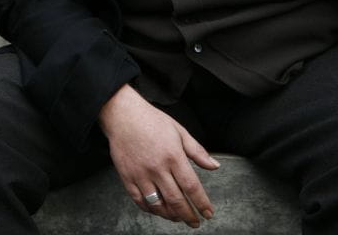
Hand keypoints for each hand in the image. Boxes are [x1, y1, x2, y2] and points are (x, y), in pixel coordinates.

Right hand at [99, 85, 219, 227]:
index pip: (191, 187)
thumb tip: (215, 166)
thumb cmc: (152, 121)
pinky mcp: (127, 177)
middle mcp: (157, 168)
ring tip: (178, 218)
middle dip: (188, 215)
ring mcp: (140, 174)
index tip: (208, 213)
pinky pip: (139, 200)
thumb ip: (197, 151)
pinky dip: (150, 209)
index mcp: (173, 156)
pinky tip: (158, 210)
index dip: (201, 203)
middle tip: (195, 222)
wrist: (122, 115)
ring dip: (170, 215)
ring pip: (157, 204)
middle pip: (176, 200)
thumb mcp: (180, 132)